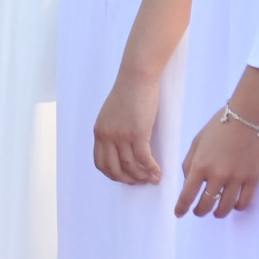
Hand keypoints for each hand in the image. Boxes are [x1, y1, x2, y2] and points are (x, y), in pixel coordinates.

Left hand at [93, 70, 163, 184]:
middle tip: (140, 182)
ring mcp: (122, 135)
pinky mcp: (138, 132)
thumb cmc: (129, 92)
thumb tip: (123, 148)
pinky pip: (144, 159)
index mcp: (99, 132)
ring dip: (143, 176)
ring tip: (153, 179)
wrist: (137, 76)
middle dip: (128, 180)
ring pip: (131, 167)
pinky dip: (152, 169)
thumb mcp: (112, 114)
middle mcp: (107, 136)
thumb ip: (113, 130)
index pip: (100, 163)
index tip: (125, 177)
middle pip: (114, 169)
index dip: (113, 174)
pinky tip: (158, 173)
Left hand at [177, 109, 258, 216]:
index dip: (181, 208)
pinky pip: (244, 203)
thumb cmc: (219, 126)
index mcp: (200, 165)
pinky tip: (233, 203)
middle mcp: (217, 175)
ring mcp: (237, 178)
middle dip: (199, 211)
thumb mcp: (197, 141)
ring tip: (216, 211)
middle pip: (206, 205)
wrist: (247, 115)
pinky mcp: (253, 179)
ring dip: (218, 213)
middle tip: (198, 211)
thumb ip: (189, 163)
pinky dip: (237, 207)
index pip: (187, 195)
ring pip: (225, 208)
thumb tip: (188, 182)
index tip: (179, 214)